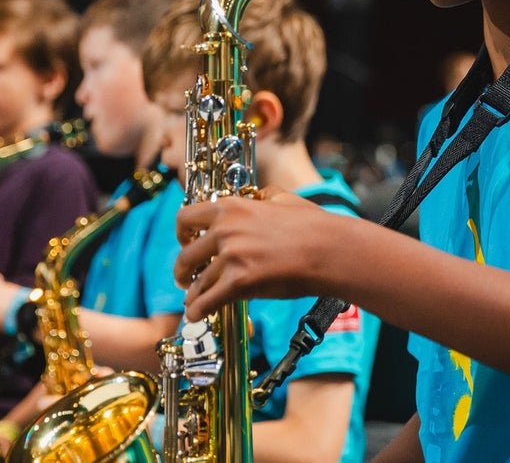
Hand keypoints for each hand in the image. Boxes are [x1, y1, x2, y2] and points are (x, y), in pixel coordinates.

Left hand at [174, 187, 335, 321]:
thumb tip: (256, 196)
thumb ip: (262, 195)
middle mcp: (224, 230)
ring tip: (195, 301)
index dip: (181, 235)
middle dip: (181, 271)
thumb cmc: (312, 226)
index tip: (185, 243)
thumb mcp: (283, 198)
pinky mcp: (239, 282)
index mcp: (231, 207)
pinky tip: (198, 314)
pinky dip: (199, 311)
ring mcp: (230, 257)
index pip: (185, 218)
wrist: (328, 250)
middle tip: (185, 278)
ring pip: (197, 283)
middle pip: (185, 255)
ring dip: (193, 295)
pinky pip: (207, 301)